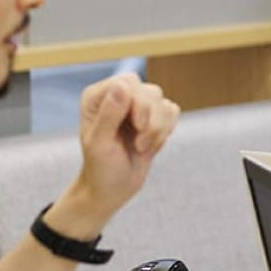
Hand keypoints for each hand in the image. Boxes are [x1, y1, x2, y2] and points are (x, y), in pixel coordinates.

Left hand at [50, 74, 178, 235]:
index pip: (129, 82)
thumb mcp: (100, 144)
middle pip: (150, 91)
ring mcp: (136, 106)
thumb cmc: (101, 168)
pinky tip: (151, 144)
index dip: (138, 102)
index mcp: (98, 97)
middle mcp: (117, 96)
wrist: (113, 188)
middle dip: (150, 120)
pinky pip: (172, 111)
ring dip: (158, 130)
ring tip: (141, 147)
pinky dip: (166, 131)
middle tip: (138, 143)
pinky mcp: (152, 117)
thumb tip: (122, 86)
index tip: (137, 127)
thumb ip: (109, 114)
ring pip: (163, 102)